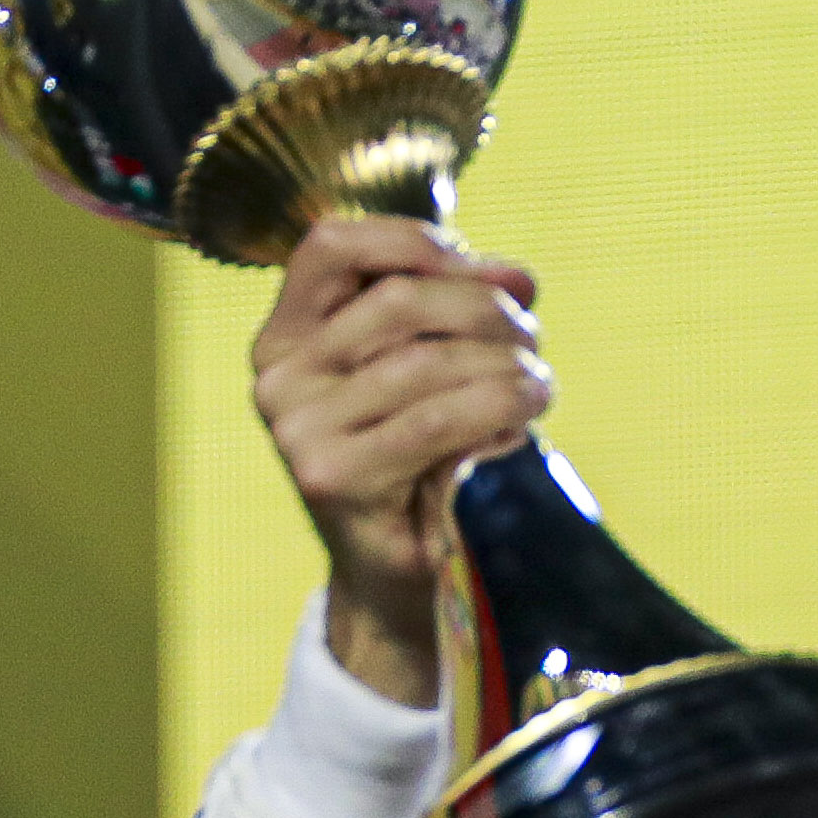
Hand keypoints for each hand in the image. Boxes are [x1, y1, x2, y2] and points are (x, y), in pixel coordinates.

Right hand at [248, 216, 552, 706]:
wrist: (398, 576)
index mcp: (285, 335)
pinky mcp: (335, 478)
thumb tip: (518, 277)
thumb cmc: (417, 461)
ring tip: (539, 388)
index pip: (329, 246)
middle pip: (398, 300)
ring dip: (505, 368)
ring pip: (427, 362)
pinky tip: (521, 424)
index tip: (489, 273)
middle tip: (533, 342)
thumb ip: (458, 315)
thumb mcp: (428, 373)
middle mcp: (278, 376)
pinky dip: (496, 411)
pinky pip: (437, 421)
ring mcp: (299, 429)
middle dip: (486, 311)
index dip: (414, 241)